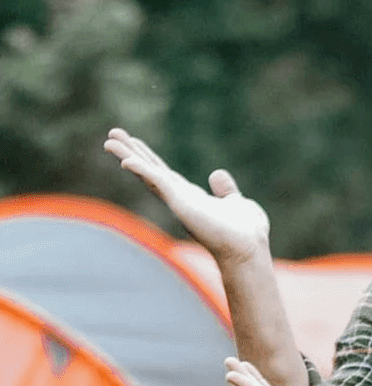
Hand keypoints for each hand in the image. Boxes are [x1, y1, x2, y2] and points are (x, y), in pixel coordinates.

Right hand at [104, 128, 270, 265]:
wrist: (249, 249)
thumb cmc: (246, 233)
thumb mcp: (236, 203)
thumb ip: (225, 190)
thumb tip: (216, 174)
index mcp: (191, 198)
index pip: (164, 173)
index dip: (148, 158)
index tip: (132, 141)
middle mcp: (180, 200)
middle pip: (150, 172)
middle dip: (130, 153)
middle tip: (111, 135)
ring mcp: (179, 202)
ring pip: (148, 175)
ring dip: (128, 157)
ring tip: (109, 142)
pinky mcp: (182, 205)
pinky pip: (159, 184)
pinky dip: (143, 172)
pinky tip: (127, 160)